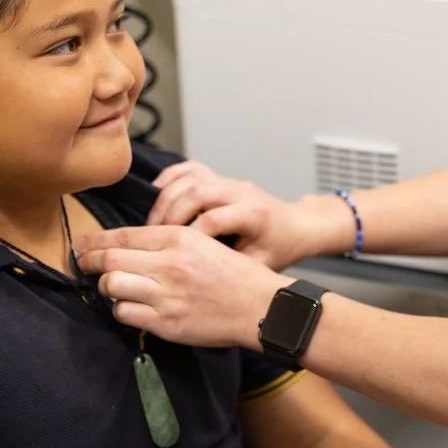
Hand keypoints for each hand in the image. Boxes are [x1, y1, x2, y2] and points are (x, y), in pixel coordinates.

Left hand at [73, 226, 285, 348]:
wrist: (261, 306)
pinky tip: (131, 306)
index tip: (82, 245)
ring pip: (112, 286)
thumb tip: (126, 245)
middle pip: (110, 260)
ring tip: (112, 288)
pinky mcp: (167, 322)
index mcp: (180, 238)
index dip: (95, 241)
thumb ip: (167, 241)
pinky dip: (121, 309)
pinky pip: (125, 313)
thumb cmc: (235, 274)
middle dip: (90, 262)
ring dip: (106, 287)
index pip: (123, 235)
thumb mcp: (204, 242)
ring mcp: (167, 295)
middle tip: (84, 264)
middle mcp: (170, 264)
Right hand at [148, 160, 341, 269]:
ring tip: (152, 226)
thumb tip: (194, 279)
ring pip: (189, 178)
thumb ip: (231, 268)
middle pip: (196, 193)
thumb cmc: (278, 249)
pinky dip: (169, 179)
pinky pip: (189, 169)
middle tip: (153, 238)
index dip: (189, 236)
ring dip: (165, 199)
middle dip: (170, 215)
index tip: (171, 255)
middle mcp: (240, 191)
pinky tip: (156, 197)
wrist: (295, 226)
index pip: (212, 219)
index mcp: (253, 213)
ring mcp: (229, 180)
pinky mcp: (220, 177)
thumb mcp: (260, 265)